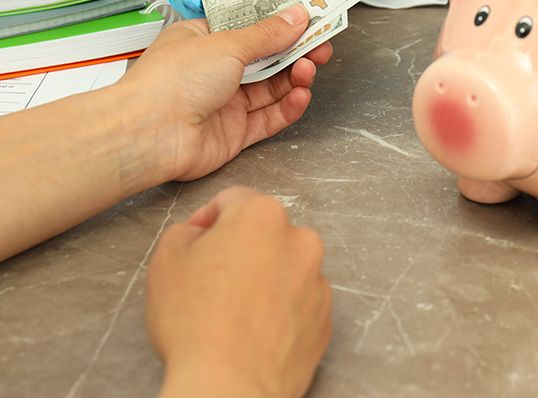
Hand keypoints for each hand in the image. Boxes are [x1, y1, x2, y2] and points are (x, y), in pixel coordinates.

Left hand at [115, 4, 331, 181]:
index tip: (307, 17)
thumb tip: (297, 15)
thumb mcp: (227, 44)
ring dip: (294, 77)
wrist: (149, 135)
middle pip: (266, 58)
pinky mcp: (235, 132)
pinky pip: (270, 117)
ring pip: (272, 88)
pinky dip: (288, 106)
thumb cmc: (172, 81)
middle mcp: (214, 70)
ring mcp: (225, 102)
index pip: (249, 26)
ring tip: (311, 68)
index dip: (279, 22)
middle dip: (295, 51)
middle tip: (321, 45)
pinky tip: (301, 95)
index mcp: (204, 40)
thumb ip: (268, 34)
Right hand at [147, 187, 331, 397]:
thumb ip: (185, 232)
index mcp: (263, 215)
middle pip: (264, 234)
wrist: (230, 385)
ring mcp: (319, 281)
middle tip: (210, 281)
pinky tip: (253, 333)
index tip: (194, 243)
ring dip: (263, 280)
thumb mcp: (166, 260)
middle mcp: (301, 240)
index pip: (232, 201)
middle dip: (239, 250)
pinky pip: (298, 304)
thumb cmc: (195, 321)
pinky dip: (280, 311)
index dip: (206, 220)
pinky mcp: (325, 318)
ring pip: (285, 269)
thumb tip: (199, 233)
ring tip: (232, 313)